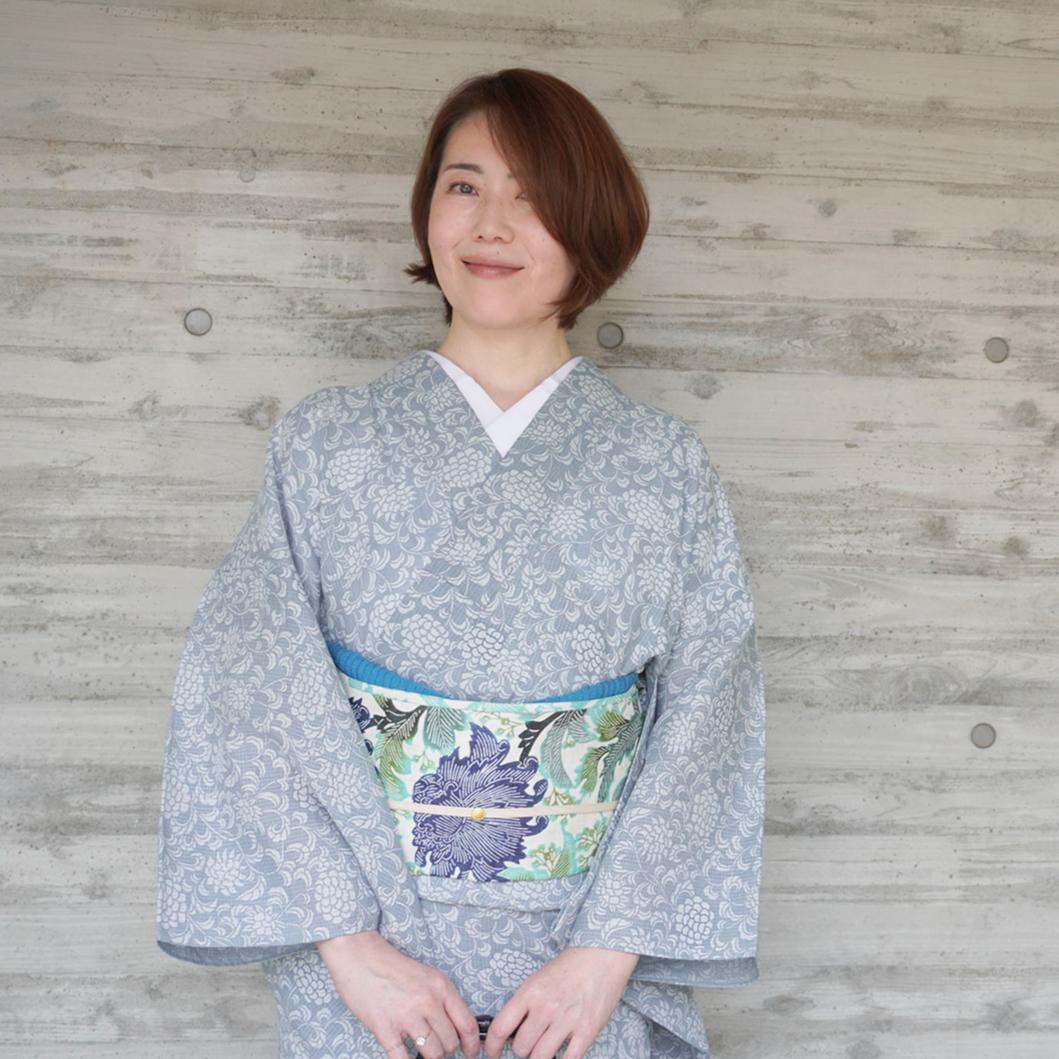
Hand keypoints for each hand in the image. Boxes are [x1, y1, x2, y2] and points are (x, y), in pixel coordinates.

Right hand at [317, 929, 481, 1058]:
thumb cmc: (393, 967)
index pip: (468, 1024)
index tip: (471, 1053)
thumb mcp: (427, 976)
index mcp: (441, 987)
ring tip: (422, 1050)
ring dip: (429, 1057)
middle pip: (451, 1042)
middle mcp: (428, 1002)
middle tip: (437, 1047)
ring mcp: (407, 1016)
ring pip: (433, 1054)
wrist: (360, 957)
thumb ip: (443, 1000)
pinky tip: (406, 1058)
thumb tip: (456, 1028)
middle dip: (446, 1050)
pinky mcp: (385, 1028)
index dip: (473, 1044)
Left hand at [483, 945, 639, 1058]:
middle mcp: (545, 1007)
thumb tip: (511, 1032)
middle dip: (523, 1049)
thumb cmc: (570, 967)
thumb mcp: (539, 979)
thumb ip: (525, 1004)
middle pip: (521, 1048)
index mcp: (530, 992)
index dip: (492, 1047)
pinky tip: (563, 1053)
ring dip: (540, 1056)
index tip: (493, 1053)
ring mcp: (566, 1021)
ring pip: (540, 1058)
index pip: (500, 1028)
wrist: (602, 956)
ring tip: (545, 1046)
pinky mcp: (587, 1031)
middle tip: (529, 1042)